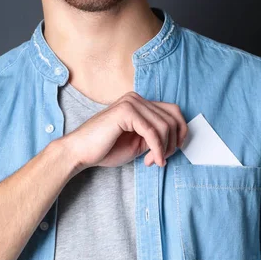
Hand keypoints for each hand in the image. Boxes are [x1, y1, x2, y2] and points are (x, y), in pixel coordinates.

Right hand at [63, 91, 187, 171]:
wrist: (80, 152)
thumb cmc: (106, 149)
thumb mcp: (138, 142)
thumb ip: (155, 136)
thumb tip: (176, 139)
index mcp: (140, 103)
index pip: (173, 111)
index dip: (180, 132)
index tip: (172, 151)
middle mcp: (136, 99)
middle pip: (172, 118)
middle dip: (172, 143)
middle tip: (160, 159)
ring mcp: (131, 102)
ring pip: (165, 126)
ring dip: (163, 148)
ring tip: (153, 161)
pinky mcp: (126, 112)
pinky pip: (152, 132)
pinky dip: (157, 149)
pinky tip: (152, 160)